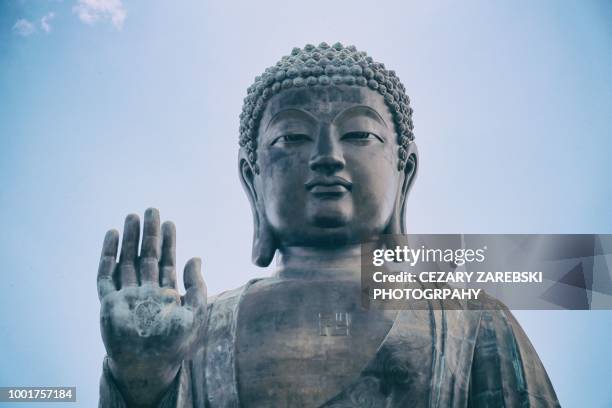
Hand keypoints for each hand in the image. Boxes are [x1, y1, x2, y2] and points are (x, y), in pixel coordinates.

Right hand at [97, 208, 206, 405]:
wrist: (148, 365)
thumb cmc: (174, 344)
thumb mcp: (195, 313)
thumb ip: (198, 285)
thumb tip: (196, 257)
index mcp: (166, 295)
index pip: (166, 262)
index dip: (168, 242)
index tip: (170, 222)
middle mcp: (145, 292)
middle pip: (146, 256)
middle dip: (149, 234)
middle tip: (151, 210)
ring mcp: (126, 296)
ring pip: (127, 260)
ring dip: (129, 239)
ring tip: (132, 216)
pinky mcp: (109, 302)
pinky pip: (106, 275)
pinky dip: (108, 255)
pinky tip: (112, 235)